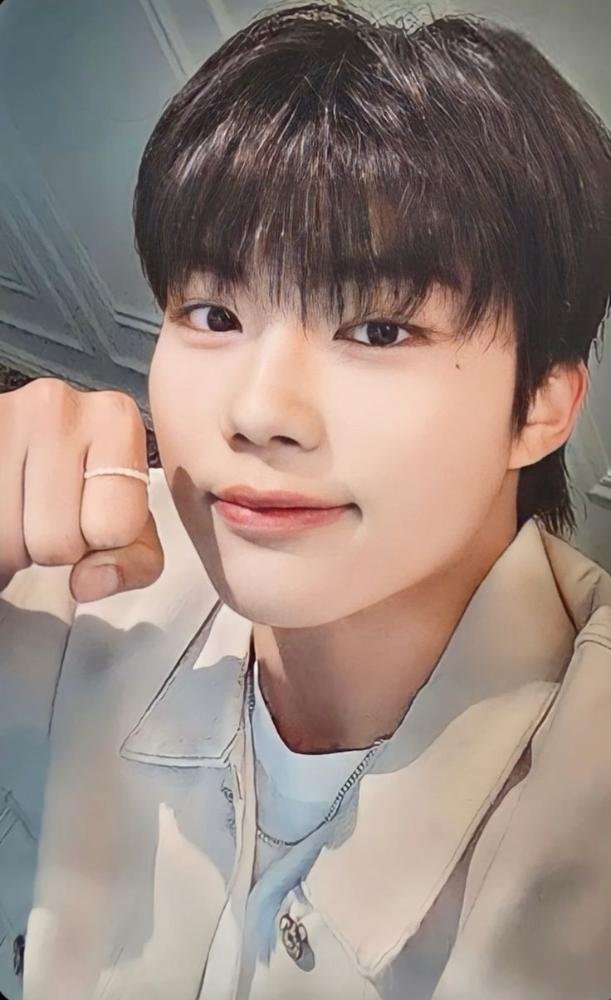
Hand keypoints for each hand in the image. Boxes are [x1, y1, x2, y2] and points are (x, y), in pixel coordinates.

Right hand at [0, 378, 163, 601]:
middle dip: (48, 547)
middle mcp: (57, 404)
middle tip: (42, 515)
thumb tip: (89, 582)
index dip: (100, 541)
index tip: (88, 516)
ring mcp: (3, 414)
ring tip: (17, 511)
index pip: (114, 528)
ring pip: (7, 542)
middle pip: (56, 541)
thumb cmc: (81, 490)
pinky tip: (4, 507)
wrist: (19, 454)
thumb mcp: (126, 525)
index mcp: (116, 419)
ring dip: (9, 545)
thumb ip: (135, 561)